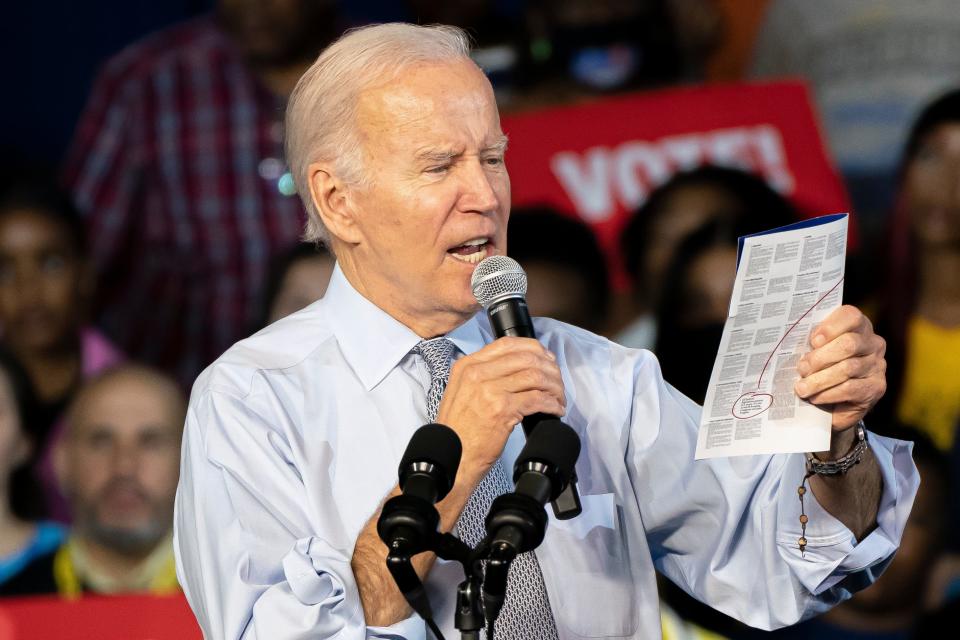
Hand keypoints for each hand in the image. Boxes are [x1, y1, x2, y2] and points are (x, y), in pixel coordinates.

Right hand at [436, 337, 564, 486]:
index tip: (546, 360)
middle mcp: (477, 373)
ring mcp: (489, 390)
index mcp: (468, 365)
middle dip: (549, 369)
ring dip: (554, 387)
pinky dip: (552, 404)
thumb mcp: (462, 391)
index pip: (508, 343)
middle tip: (557, 382)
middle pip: (526, 358)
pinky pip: (537, 399)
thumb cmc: (459, 428)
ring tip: (558, 398)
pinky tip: (555, 410)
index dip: (534, 349)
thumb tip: (516, 366)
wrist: (451, 455)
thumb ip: (483, 374)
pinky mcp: (502, 409)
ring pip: (535, 376)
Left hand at [794, 305, 886, 430]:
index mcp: (858, 327)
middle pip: (849, 344)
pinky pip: (850, 388)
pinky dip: (828, 393)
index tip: (813, 341)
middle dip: (820, 357)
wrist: (833, 406)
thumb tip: (794, 346)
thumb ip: (811, 344)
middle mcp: (873, 344)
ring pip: (847, 368)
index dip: (831, 327)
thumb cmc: (820, 370)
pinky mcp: (876, 388)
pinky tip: (814, 397)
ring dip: (820, 379)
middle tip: (802, 368)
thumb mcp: (815, 352)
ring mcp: (877, 366)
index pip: (851, 316)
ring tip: (802, 388)